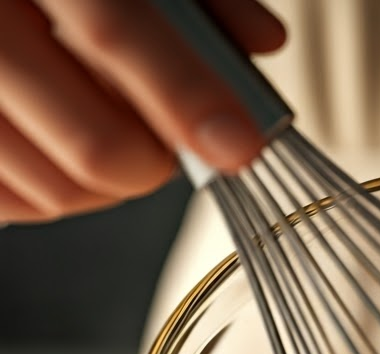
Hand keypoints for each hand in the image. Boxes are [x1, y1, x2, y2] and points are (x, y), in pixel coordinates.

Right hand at [0, 0, 285, 222]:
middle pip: (95, 144)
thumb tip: (262, 41)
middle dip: (155, 161)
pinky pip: (10, 205)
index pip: (112, 29)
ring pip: (56, 190)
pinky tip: (55, 146)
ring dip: (107, 184)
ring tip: (107, 130)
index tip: (239, 144)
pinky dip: (52, 191)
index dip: (184, 96)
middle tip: (166, 138)